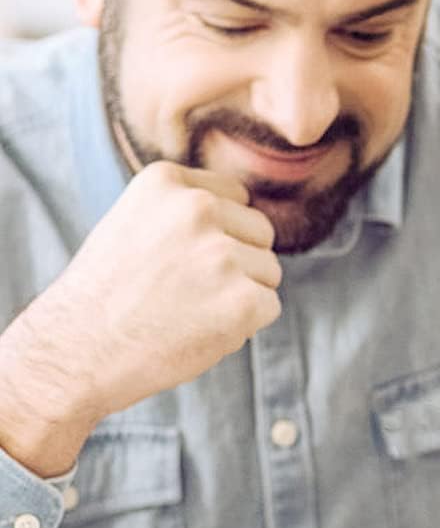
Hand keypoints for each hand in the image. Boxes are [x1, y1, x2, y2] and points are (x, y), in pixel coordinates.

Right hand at [0, 163, 281, 474]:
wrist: (81, 347)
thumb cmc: (109, 293)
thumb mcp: (135, 223)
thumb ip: (185, 212)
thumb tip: (246, 219)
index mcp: (167, 180)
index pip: (236, 197)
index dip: (221, 233)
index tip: (184, 258)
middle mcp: (197, 207)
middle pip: (260, 232)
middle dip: (240, 261)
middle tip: (189, 289)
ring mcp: (222, 253)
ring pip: (268, 271)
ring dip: (242, 294)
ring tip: (190, 309)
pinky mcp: (243, 299)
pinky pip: (269, 307)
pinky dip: (246, 324)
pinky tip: (202, 328)